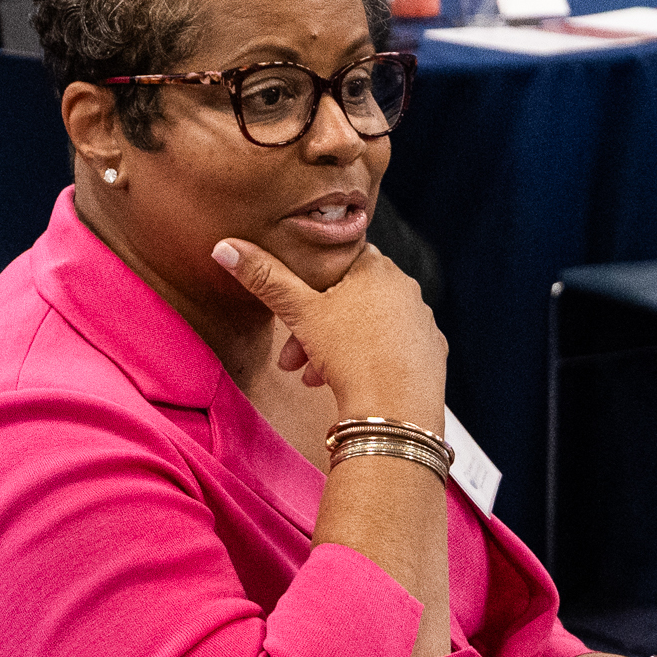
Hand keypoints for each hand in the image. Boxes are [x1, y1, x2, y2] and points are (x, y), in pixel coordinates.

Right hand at [209, 229, 448, 426]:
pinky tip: (348, 383)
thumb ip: (263, 277)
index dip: (307, 287)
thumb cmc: (349, 355)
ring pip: (368, 327)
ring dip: (335, 349)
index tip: (289, 313)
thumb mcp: (298, 312)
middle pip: (350, 299)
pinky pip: (391, 350)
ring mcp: (422, 321)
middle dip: (315, 328)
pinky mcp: (432, 352)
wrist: (395, 410)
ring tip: (312, 378)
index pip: (338, 260)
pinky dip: (367, 361)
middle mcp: (405, 288)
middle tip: (291, 358)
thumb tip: (224, 246)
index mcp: (377, 267)